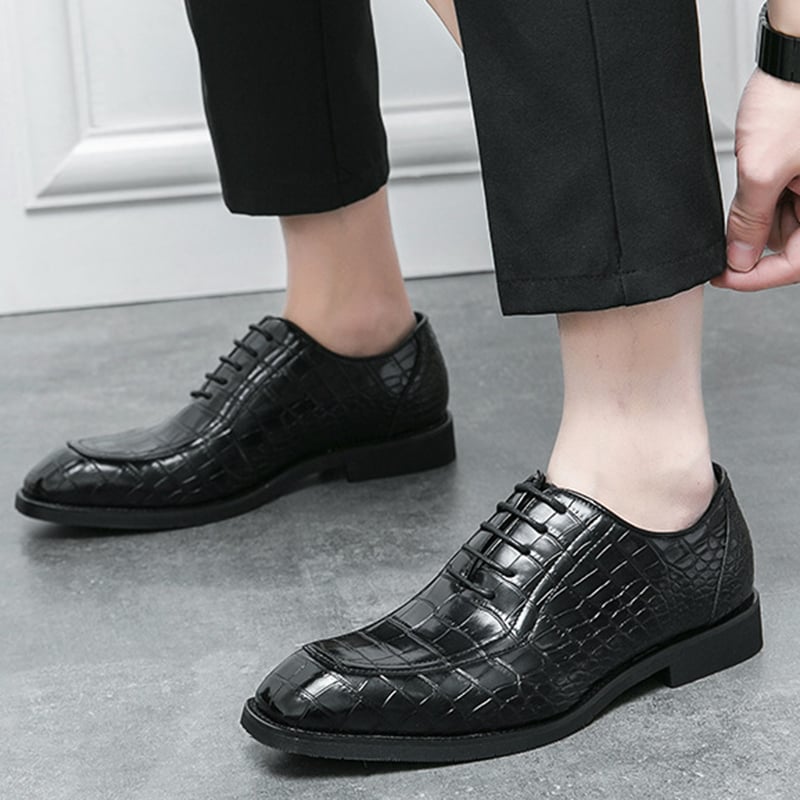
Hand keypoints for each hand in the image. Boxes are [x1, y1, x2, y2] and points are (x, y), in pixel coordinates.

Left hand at [711, 68, 799, 290]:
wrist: (797, 53)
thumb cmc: (795, 96)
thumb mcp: (761, 169)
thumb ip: (749, 220)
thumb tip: (739, 257)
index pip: (797, 263)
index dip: (757, 277)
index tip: (725, 277)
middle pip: (794, 243)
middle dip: (756, 243)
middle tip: (724, 240)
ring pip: (789, 223)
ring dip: (760, 219)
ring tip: (745, 196)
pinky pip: (790, 199)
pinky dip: (768, 199)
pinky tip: (754, 184)